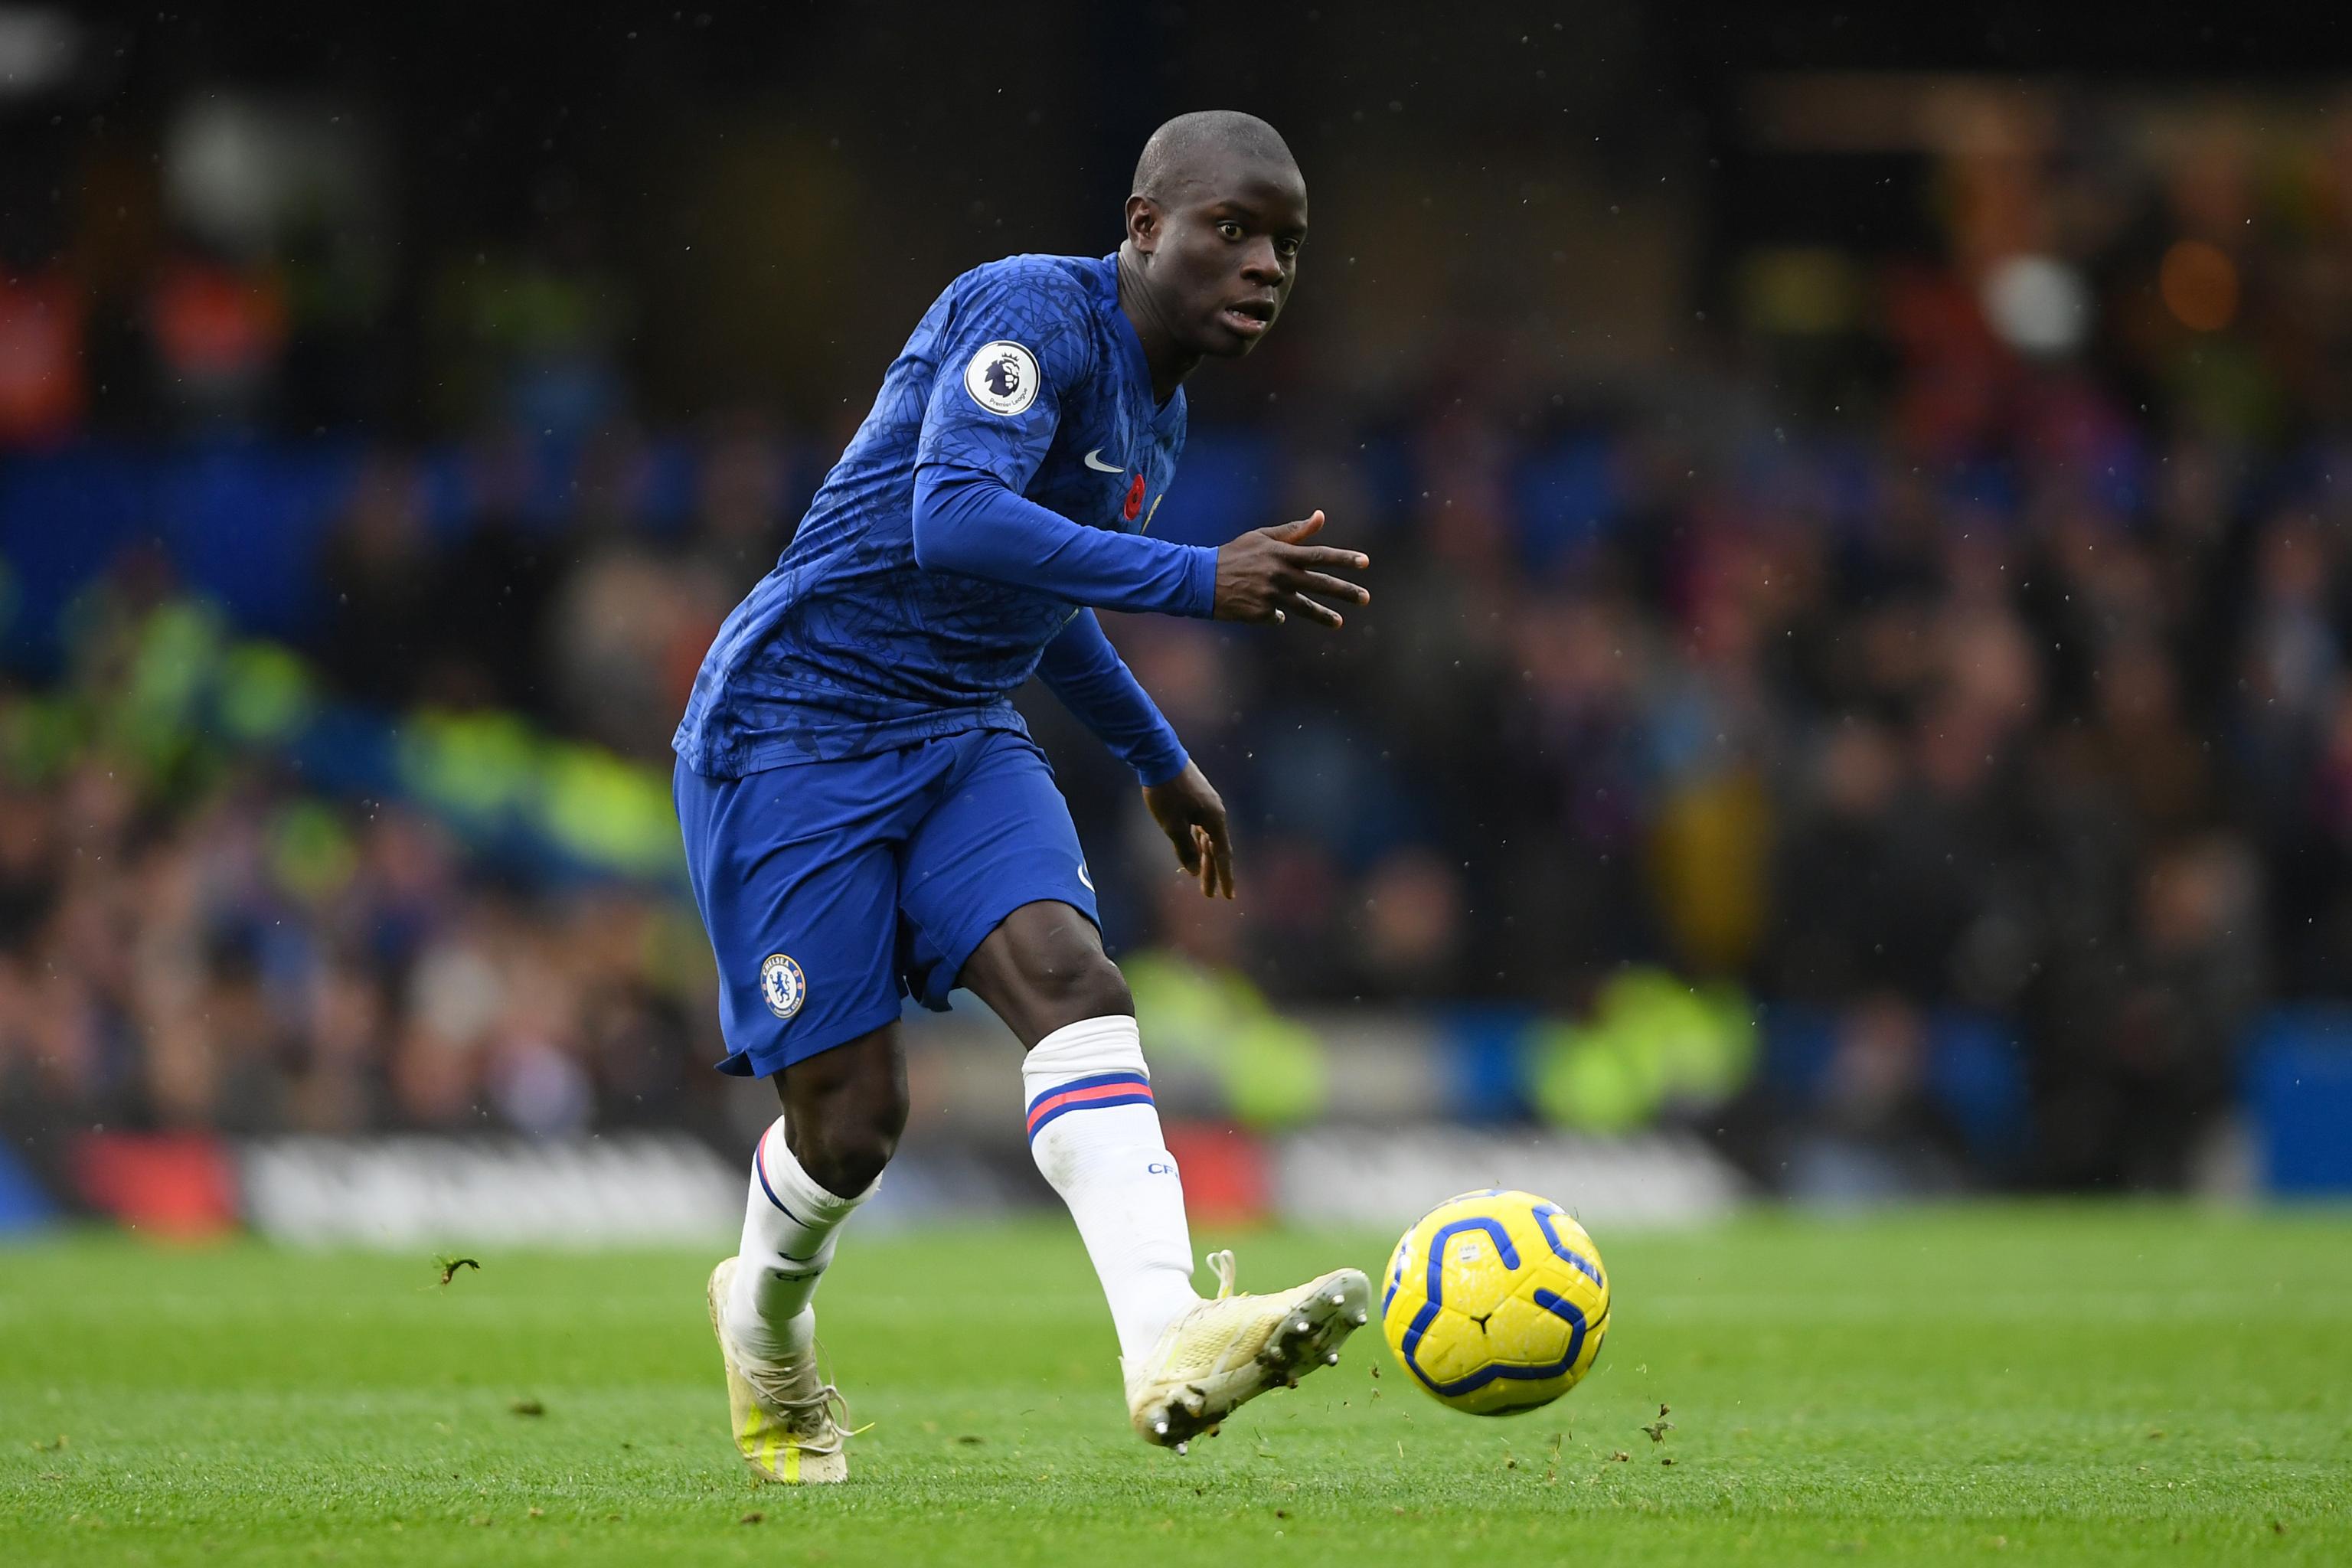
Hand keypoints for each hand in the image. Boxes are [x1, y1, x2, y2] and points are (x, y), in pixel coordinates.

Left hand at [1142, 760, 1234, 898]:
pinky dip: (1198, 841)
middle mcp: (1216, 813)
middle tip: (1209, 894)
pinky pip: (1202, 826)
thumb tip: (1192, 870)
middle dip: (1211, 871)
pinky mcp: (1198, 798)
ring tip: (1198, 876)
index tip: (1227, 896)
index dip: (1224, 877)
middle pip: (1216, 848)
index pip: (1223, 855)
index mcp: (1214, 820)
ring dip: (1204, 857)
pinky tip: (1193, 849)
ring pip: (1208, 837)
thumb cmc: (1166, 793)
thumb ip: (1185, 849)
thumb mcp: (1172, 826)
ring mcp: (1208, 804)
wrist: (1159, 756)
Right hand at [1212, 510, 1369, 628]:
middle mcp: (1280, 575)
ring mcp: (1271, 596)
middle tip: (1365, 598)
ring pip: (1304, 608)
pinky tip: (1267, 608)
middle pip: (1320, 584)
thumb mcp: (1262, 537)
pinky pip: (1277, 615)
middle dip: (1345, 591)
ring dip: (1324, 615)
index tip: (1365, 562)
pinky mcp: (1261, 613)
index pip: (1320, 555)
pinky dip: (1276, 613)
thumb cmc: (1234, 554)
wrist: (1200, 579)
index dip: (1344, 558)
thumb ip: (1294, 531)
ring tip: (1339, 621)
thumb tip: (1321, 516)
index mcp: (1281, 553)